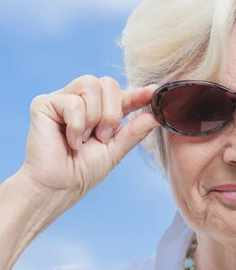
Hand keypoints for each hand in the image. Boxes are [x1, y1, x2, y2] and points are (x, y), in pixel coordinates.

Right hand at [18, 75, 158, 211]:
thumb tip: (156, 116)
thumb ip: (135, 131)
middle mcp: (82, 100)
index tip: (155, 92)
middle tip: (103, 136)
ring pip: (91, 85)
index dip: (139, 93)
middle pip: (108, 83)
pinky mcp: (44, 103)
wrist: (59, 186)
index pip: (123, 94)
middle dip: (112, 113)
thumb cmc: (84, 170)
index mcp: (101, 110)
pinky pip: (73, 102)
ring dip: (94, 117)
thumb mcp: (116, 149)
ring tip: (85, 139)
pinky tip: (71, 141)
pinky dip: (77, 125)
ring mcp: (63, 99)